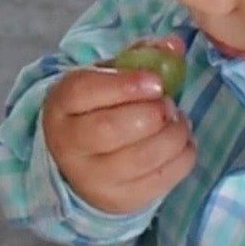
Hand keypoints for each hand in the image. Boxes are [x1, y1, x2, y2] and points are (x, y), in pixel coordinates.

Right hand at [42, 60, 195, 215]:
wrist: (82, 166)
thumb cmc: (98, 111)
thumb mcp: (107, 78)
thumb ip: (139, 57)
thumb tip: (175, 45)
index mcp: (61, 106)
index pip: (84, 92)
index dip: (125, 85)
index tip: (156, 82)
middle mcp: (69, 145)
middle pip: (109, 129)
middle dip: (151, 113)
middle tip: (168, 105)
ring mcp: (93, 178)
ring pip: (140, 158)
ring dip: (172, 135)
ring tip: (178, 121)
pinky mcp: (120, 200)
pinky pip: (160, 180)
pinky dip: (182, 156)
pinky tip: (182, 142)